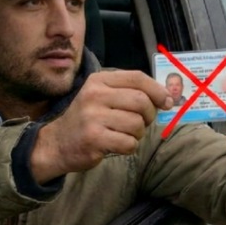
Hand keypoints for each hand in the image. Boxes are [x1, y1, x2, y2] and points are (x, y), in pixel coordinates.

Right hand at [30, 70, 171, 182]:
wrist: (57, 143)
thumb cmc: (88, 119)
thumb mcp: (103, 97)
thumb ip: (131, 92)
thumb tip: (168, 97)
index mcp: (99, 81)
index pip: (137, 78)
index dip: (157, 90)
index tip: (167, 101)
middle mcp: (95, 95)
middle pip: (141, 101)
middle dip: (149, 115)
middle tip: (142, 122)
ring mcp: (93, 117)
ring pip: (137, 124)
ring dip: (138, 133)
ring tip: (124, 134)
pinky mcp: (94, 139)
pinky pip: (129, 143)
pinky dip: (129, 147)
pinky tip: (116, 144)